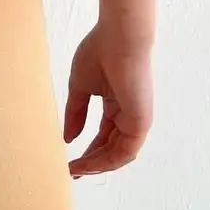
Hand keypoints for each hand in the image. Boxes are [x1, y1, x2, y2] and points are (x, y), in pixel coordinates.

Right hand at [64, 24, 153, 176]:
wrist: (119, 37)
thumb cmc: (100, 53)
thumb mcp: (80, 88)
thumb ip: (76, 113)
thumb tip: (68, 138)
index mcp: (116, 105)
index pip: (103, 136)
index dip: (87, 150)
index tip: (68, 161)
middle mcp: (129, 116)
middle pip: (110, 149)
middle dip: (91, 163)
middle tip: (71, 172)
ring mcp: (136, 120)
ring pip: (118, 154)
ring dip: (96, 166)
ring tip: (76, 170)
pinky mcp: (140, 122)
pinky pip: (124, 151)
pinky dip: (106, 161)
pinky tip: (87, 163)